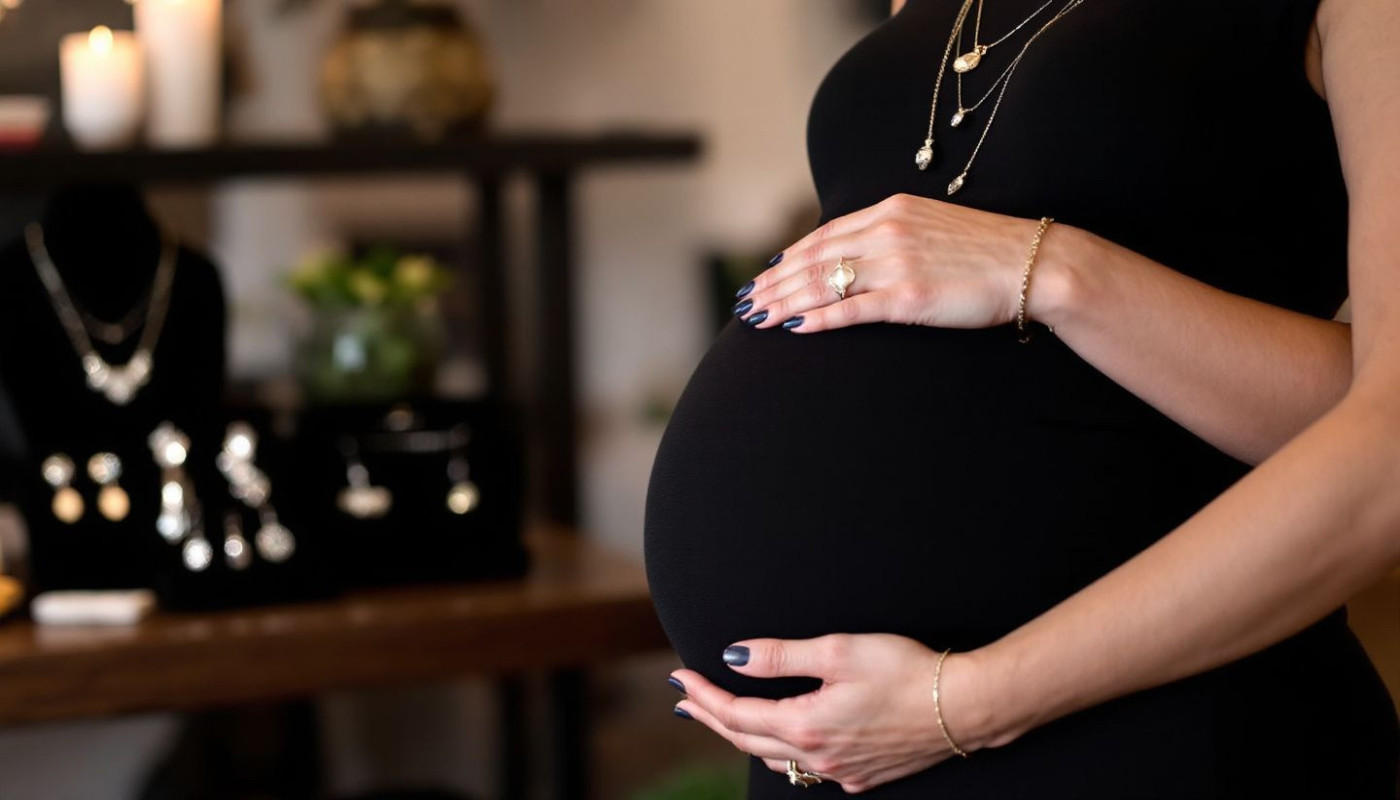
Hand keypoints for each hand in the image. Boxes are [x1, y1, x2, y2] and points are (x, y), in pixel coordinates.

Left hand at [670, 634, 989, 792]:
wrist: (964, 707)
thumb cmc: (906, 671)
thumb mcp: (838, 650)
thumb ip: (781, 656)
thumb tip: (732, 657)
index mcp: (806, 725)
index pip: (736, 713)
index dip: (703, 696)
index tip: (679, 677)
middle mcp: (818, 756)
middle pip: (746, 741)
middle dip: (711, 718)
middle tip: (684, 700)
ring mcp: (841, 770)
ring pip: (775, 757)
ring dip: (742, 736)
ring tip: (720, 717)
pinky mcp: (863, 774)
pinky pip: (808, 767)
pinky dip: (782, 750)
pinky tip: (781, 740)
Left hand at [736, 193, 1060, 332]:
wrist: (1032, 264)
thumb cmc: (987, 252)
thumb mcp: (932, 226)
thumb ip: (893, 233)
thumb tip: (857, 252)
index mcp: (891, 210)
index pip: (825, 235)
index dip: (789, 257)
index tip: (765, 272)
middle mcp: (887, 231)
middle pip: (814, 258)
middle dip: (774, 281)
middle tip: (747, 301)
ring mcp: (896, 264)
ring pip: (824, 283)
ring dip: (784, 300)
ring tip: (757, 317)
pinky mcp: (909, 296)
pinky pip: (851, 309)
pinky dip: (818, 318)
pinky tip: (794, 327)